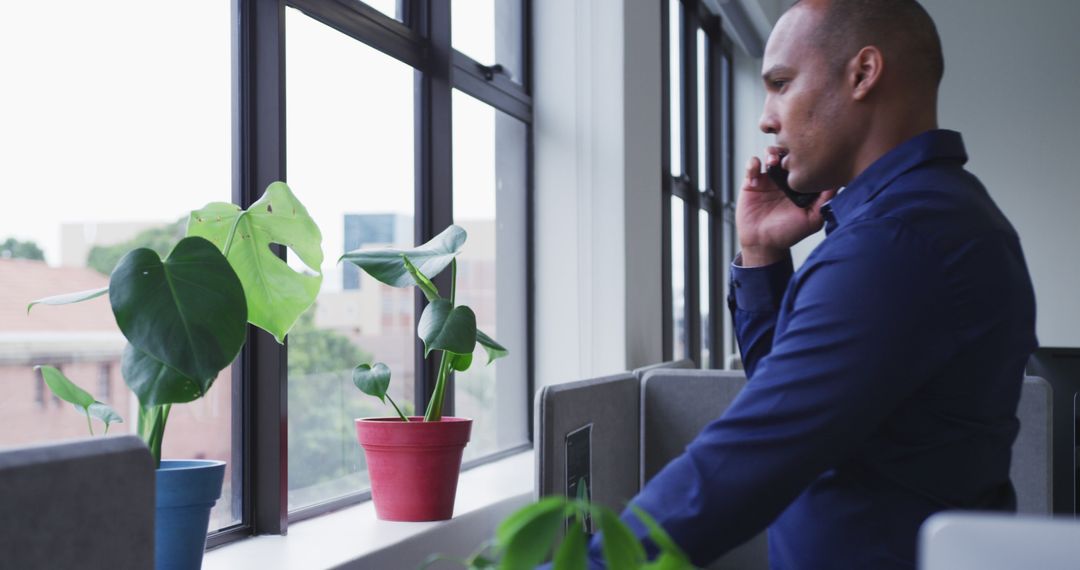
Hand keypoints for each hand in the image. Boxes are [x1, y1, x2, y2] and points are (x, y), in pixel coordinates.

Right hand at [736, 146, 836, 265]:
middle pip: (789, 152)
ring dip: (771, 152)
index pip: (806, 161)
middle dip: (789, 148)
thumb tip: (838, 181)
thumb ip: (826, 200)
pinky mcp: (752, 182)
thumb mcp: (813, 218)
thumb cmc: (789, 233)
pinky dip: (753, 164)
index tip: (809, 153)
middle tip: (789, 156)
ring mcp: (769, 179)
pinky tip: (756, 175)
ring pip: (771, 154)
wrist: (763, 243)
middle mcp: (786, 178)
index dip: (807, 154)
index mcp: (801, 184)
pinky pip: (752, 165)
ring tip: (772, 161)